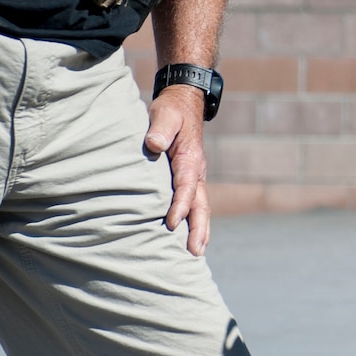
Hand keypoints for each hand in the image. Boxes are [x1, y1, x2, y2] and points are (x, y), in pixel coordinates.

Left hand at [145, 85, 211, 255]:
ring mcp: (195, 176)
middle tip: (195, 252)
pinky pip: (196, 203)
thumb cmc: (171, 110)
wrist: (185, 103)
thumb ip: (160, 129)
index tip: (171, 224)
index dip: (179, 206)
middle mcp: (196, 171)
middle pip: (201, 205)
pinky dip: (195, 221)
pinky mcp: (190, 178)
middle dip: (199, 229)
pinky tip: (190, 235)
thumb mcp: (164, 114)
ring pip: (201, 207)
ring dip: (200, 229)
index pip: (186, 187)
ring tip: (197, 252)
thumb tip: (154, 145)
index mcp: (189, 159)